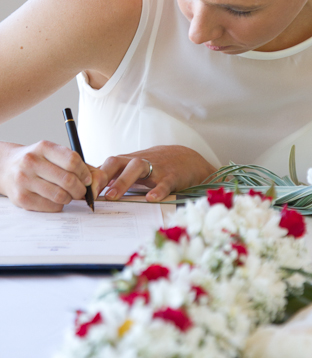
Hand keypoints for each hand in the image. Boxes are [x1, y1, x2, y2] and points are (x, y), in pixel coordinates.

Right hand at [0, 141, 92, 211]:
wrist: (7, 167)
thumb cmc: (37, 161)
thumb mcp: (52, 154)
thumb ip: (75, 163)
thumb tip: (96, 181)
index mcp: (43, 147)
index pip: (72, 160)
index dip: (85, 172)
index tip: (87, 179)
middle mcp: (31, 162)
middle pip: (68, 180)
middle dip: (80, 189)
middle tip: (81, 191)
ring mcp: (24, 180)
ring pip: (60, 195)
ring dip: (70, 198)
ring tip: (68, 195)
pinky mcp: (21, 198)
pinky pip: (50, 206)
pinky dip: (59, 205)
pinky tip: (56, 199)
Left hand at [93, 145, 216, 201]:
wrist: (185, 159)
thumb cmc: (153, 167)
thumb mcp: (131, 169)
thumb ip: (112, 178)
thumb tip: (88, 193)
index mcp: (126, 163)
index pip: (104, 166)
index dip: (91, 177)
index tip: (79, 192)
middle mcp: (137, 162)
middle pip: (116, 162)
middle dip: (102, 175)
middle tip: (92, 192)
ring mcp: (154, 168)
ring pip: (137, 168)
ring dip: (122, 181)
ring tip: (113, 196)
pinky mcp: (171, 176)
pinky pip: (164, 182)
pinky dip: (157, 190)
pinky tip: (151, 199)